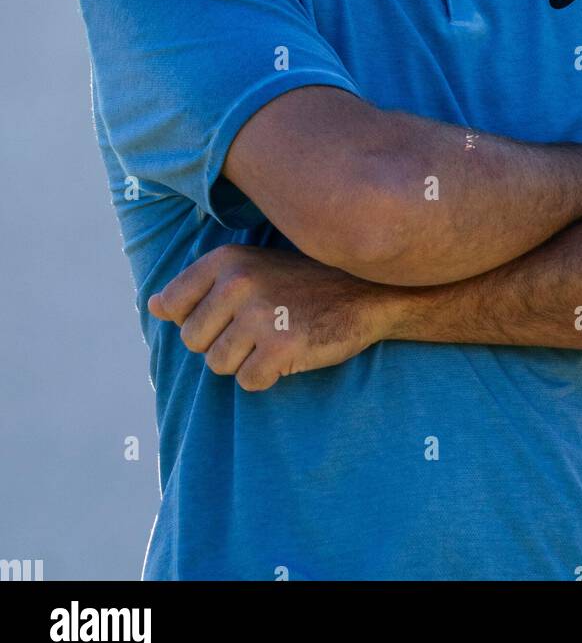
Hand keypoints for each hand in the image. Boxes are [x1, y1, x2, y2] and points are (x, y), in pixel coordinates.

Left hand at [147, 244, 400, 390]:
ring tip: (275, 338)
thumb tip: (153, 307)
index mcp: (225, 260)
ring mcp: (260, 315)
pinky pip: (249, 383)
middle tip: (258, 328)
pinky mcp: (282, 348)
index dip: (196, 318)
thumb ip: (202, 284)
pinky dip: (267, 377)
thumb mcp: (251, 267)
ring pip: (218, 365)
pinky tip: (290, 353)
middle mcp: (237, 283)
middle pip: (192, 341)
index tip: (228, 313)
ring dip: (245, 361)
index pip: (171, 305)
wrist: (367, 293)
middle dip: (221, 344)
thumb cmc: (301, 283)